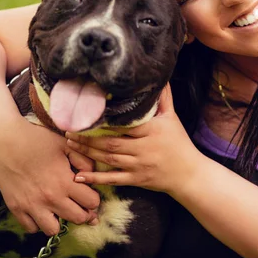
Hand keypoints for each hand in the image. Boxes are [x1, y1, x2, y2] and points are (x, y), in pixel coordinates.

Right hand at [0, 119, 100, 234]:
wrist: (4, 141)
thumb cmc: (37, 139)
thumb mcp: (66, 145)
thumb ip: (84, 160)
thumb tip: (91, 176)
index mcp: (65, 182)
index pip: (92, 202)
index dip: (94, 198)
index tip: (88, 193)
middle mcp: (50, 198)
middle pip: (78, 219)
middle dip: (83, 212)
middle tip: (79, 204)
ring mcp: (31, 206)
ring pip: (53, 230)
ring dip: (59, 221)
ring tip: (58, 209)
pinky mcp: (15, 208)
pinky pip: (31, 228)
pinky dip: (37, 222)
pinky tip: (40, 210)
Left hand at [65, 84, 204, 196]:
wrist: (189, 173)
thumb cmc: (179, 142)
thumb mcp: (172, 117)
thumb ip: (164, 98)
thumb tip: (160, 77)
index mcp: (152, 130)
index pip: (124, 124)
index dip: (104, 121)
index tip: (86, 115)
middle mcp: (143, 148)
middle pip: (110, 143)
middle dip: (87, 138)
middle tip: (68, 130)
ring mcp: (138, 165)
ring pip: (108, 158)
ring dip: (87, 152)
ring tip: (69, 145)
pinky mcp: (136, 179)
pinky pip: (112, 179)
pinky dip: (95, 178)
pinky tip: (79, 176)